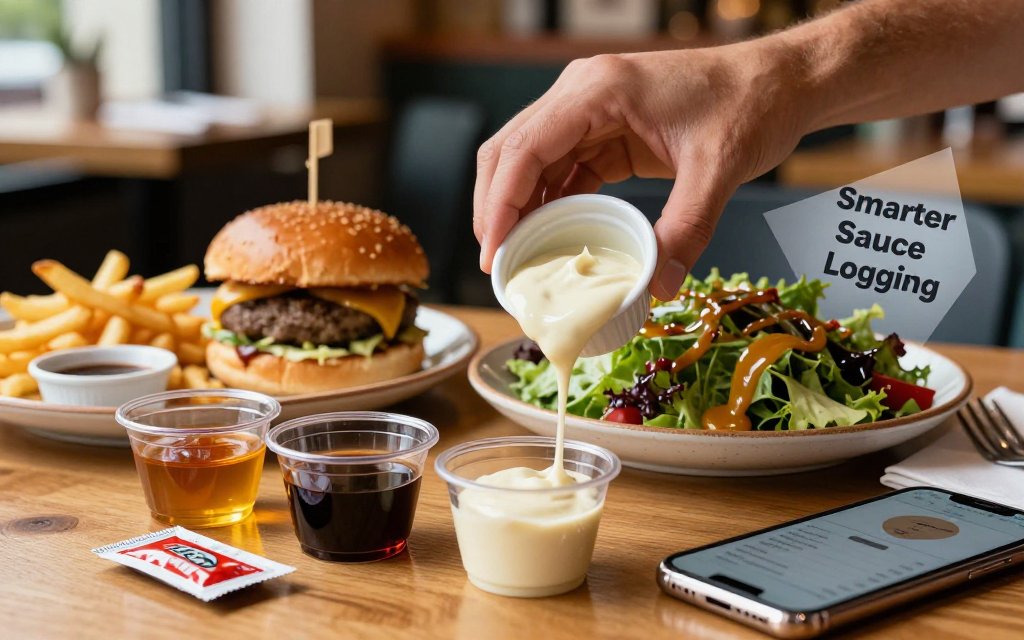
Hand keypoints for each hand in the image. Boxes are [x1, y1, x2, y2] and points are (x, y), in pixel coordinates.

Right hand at [473, 41, 810, 298]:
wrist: (780, 82)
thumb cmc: (750, 104)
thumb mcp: (718, 169)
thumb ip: (686, 229)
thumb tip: (658, 286)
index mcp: (598, 90)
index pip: (524, 149)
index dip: (500, 205)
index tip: (494, 253)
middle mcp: (583, 94)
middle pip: (511, 152)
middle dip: (497, 209)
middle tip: (498, 265)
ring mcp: (590, 111)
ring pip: (530, 162)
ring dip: (520, 210)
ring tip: (520, 260)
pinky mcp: (605, 131)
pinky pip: (562, 169)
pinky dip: (550, 204)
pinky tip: (553, 239)